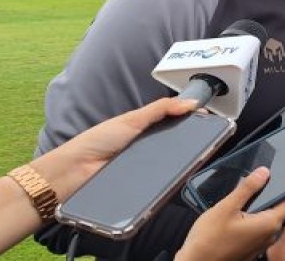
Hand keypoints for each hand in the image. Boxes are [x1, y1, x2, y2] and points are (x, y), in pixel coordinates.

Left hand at [30, 97, 198, 200]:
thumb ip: (160, 109)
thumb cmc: (97, 141)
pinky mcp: (142, 183)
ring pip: (169, 163)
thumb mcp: (132, 119)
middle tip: (205, 139)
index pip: (171, 122)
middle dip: (188, 142)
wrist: (77, 170)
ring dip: (179, 161)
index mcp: (142, 127)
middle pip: (173, 144)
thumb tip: (189, 102)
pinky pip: (160, 180)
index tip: (207, 119)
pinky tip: (177, 176)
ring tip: (196, 156)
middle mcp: (145, 147)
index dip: (188, 120)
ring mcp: (144, 166)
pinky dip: (168, 178)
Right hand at [177, 167, 284, 260]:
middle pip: (279, 209)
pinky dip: (253, 221)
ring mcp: (261, 244)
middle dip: (271, 197)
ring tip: (246, 200)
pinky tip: (239, 216)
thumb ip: (248, 188)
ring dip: (260, 209)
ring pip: (268, 219)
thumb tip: (264, 172)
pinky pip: (259, 230)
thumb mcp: (227, 207)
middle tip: (258, 184)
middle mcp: (270, 236)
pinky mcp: (252, 249)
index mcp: (269, 224)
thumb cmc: (209, 239)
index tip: (281, 176)